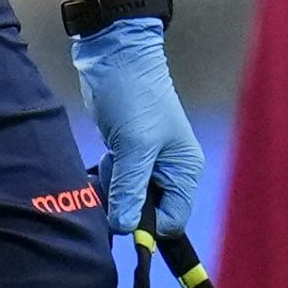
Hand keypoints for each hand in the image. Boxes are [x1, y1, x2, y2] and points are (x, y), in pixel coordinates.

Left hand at [69, 16, 202, 238]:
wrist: (114, 57)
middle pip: (149, 212)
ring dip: (113, 190)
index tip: (122, 213)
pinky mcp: (127, 155)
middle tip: (112, 178)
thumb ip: (130, 190)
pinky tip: (102, 159)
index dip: (147, 225)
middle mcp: (170, 171)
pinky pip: (117, 183)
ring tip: (108, 161)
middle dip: (126, 204)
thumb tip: (126, 229)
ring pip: (128, 199)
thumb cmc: (133, 96)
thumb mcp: (133, 147)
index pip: (171, 221)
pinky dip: (106, 178)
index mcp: (185, 171)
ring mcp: (148, 163)